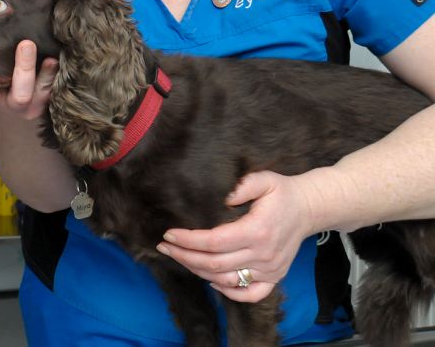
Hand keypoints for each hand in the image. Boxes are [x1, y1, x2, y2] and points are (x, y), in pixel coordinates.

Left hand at [155, 171, 315, 301]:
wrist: (309, 209)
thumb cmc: (282, 193)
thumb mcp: (264, 179)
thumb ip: (244, 185)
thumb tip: (224, 196)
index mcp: (257, 231)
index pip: (214, 242)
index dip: (188, 240)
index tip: (169, 234)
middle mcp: (263, 255)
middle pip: (214, 264)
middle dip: (184, 257)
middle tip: (164, 248)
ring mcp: (270, 270)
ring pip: (226, 280)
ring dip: (198, 272)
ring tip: (179, 258)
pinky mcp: (275, 278)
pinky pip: (250, 295)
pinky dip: (228, 292)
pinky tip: (211, 280)